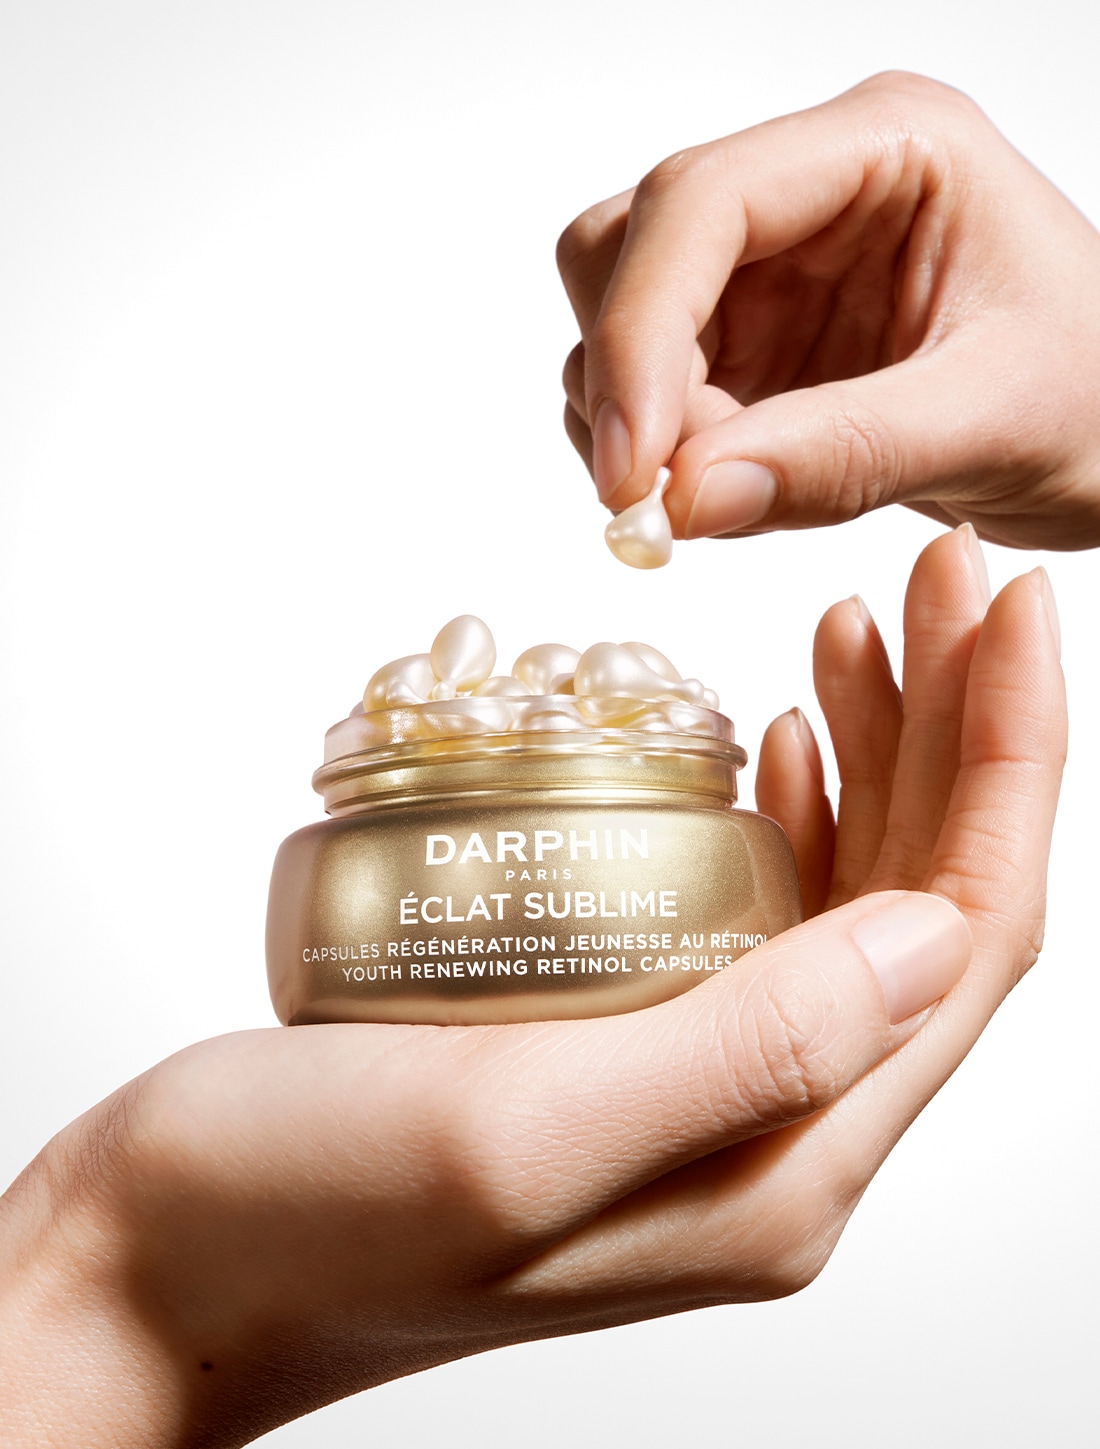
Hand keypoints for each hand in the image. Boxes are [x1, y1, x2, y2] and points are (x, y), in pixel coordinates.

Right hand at [0, 528, 1063, 1445]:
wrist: (169, 1261)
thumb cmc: (306, 1216)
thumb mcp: (524, 1137)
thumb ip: (746, 1054)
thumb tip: (929, 936)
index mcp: (780, 1169)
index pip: (963, 944)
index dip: (1009, 765)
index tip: (1008, 609)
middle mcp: (766, 1135)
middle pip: (923, 906)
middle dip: (962, 730)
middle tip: (952, 576)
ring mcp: (701, 1086)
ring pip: (851, 901)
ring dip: (884, 754)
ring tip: (873, 624)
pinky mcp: (630, 1039)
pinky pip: (760, 915)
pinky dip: (790, 808)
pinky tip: (782, 736)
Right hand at [558, 71, 1099, 549]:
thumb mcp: (993, 421)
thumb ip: (840, 455)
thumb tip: (683, 499)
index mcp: (886, 148)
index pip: (700, 204)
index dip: (637, 334)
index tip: (632, 469)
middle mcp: (808, 193)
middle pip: (629, 252)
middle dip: (630, 383)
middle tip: (672, 500)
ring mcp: (770, 270)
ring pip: (621, 323)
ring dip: (639, 425)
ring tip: (729, 497)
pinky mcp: (752, 345)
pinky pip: (656, 393)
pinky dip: (665, 455)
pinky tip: (733, 493)